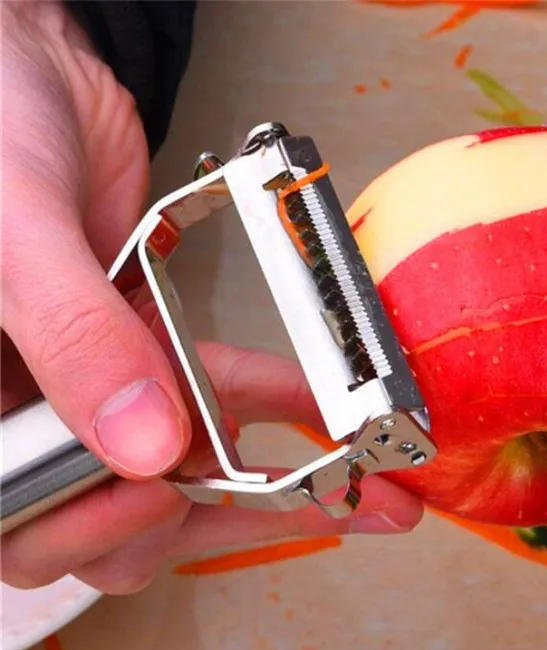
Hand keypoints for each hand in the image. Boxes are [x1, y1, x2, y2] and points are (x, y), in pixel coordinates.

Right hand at [1, 3, 422, 592]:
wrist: (36, 78)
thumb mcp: (17, 232)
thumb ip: (74, 334)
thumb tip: (147, 446)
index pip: (29, 524)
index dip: (97, 532)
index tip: (167, 492)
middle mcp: (39, 423)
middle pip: (122, 523)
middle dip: (221, 520)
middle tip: (323, 507)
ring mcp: (105, 399)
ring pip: (187, 481)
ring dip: (278, 488)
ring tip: (369, 490)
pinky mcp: (159, 369)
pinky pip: (220, 412)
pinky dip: (279, 417)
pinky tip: (333, 424)